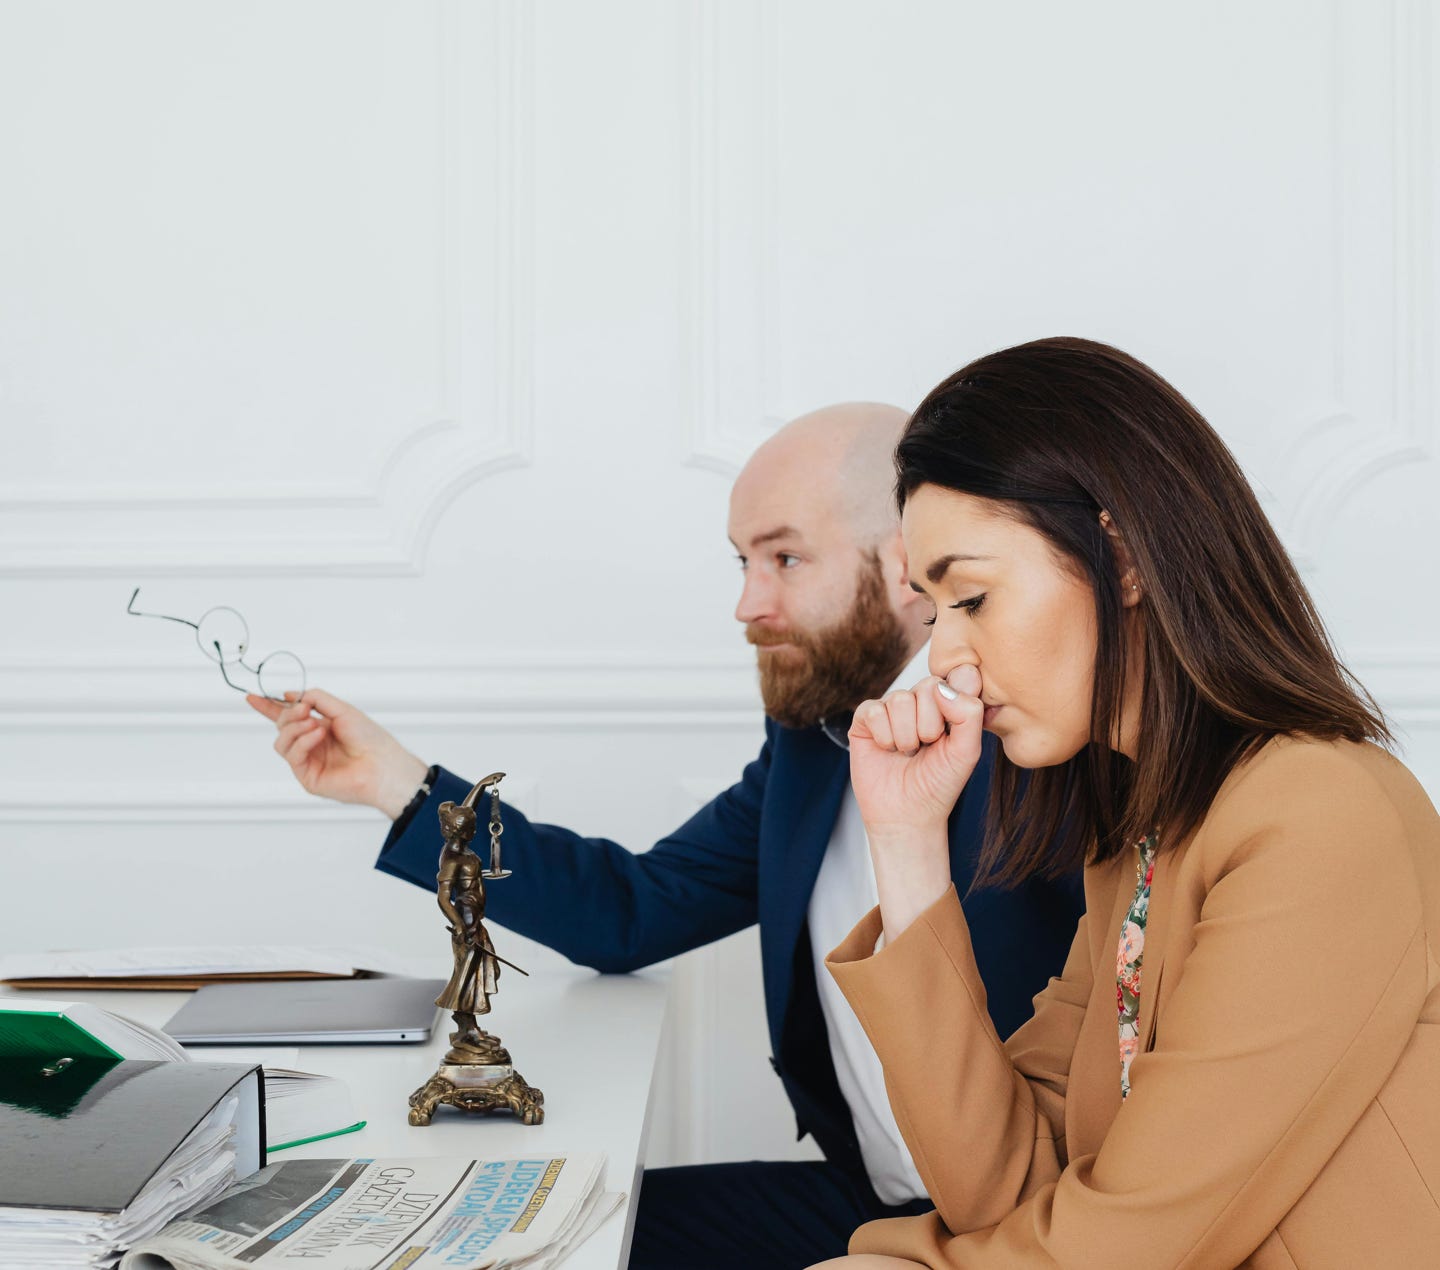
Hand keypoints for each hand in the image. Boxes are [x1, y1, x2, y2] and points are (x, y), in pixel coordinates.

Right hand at [245, 688, 428, 819]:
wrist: (383, 764)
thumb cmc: (370, 738)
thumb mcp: (341, 709)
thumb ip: (316, 699)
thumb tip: (290, 694)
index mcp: (321, 727)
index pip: (289, 717)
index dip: (270, 707)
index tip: (252, 697)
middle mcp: (312, 744)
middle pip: (282, 726)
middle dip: (288, 714)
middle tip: (305, 709)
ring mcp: (309, 761)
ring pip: (281, 741)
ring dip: (294, 728)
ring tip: (314, 724)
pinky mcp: (307, 777)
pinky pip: (292, 755)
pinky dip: (303, 741)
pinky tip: (318, 735)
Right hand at [848, 665, 985, 936]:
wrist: (907, 815)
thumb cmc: (939, 784)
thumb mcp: (968, 751)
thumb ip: (969, 714)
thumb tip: (941, 687)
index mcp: (949, 703)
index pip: (957, 676)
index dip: (954, 703)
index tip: (952, 732)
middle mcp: (920, 701)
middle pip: (927, 686)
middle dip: (930, 725)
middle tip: (927, 747)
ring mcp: (891, 708)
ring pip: (899, 699)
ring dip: (906, 735)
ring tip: (907, 752)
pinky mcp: (865, 720)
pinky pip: (873, 710)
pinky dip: (883, 735)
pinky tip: (887, 749)